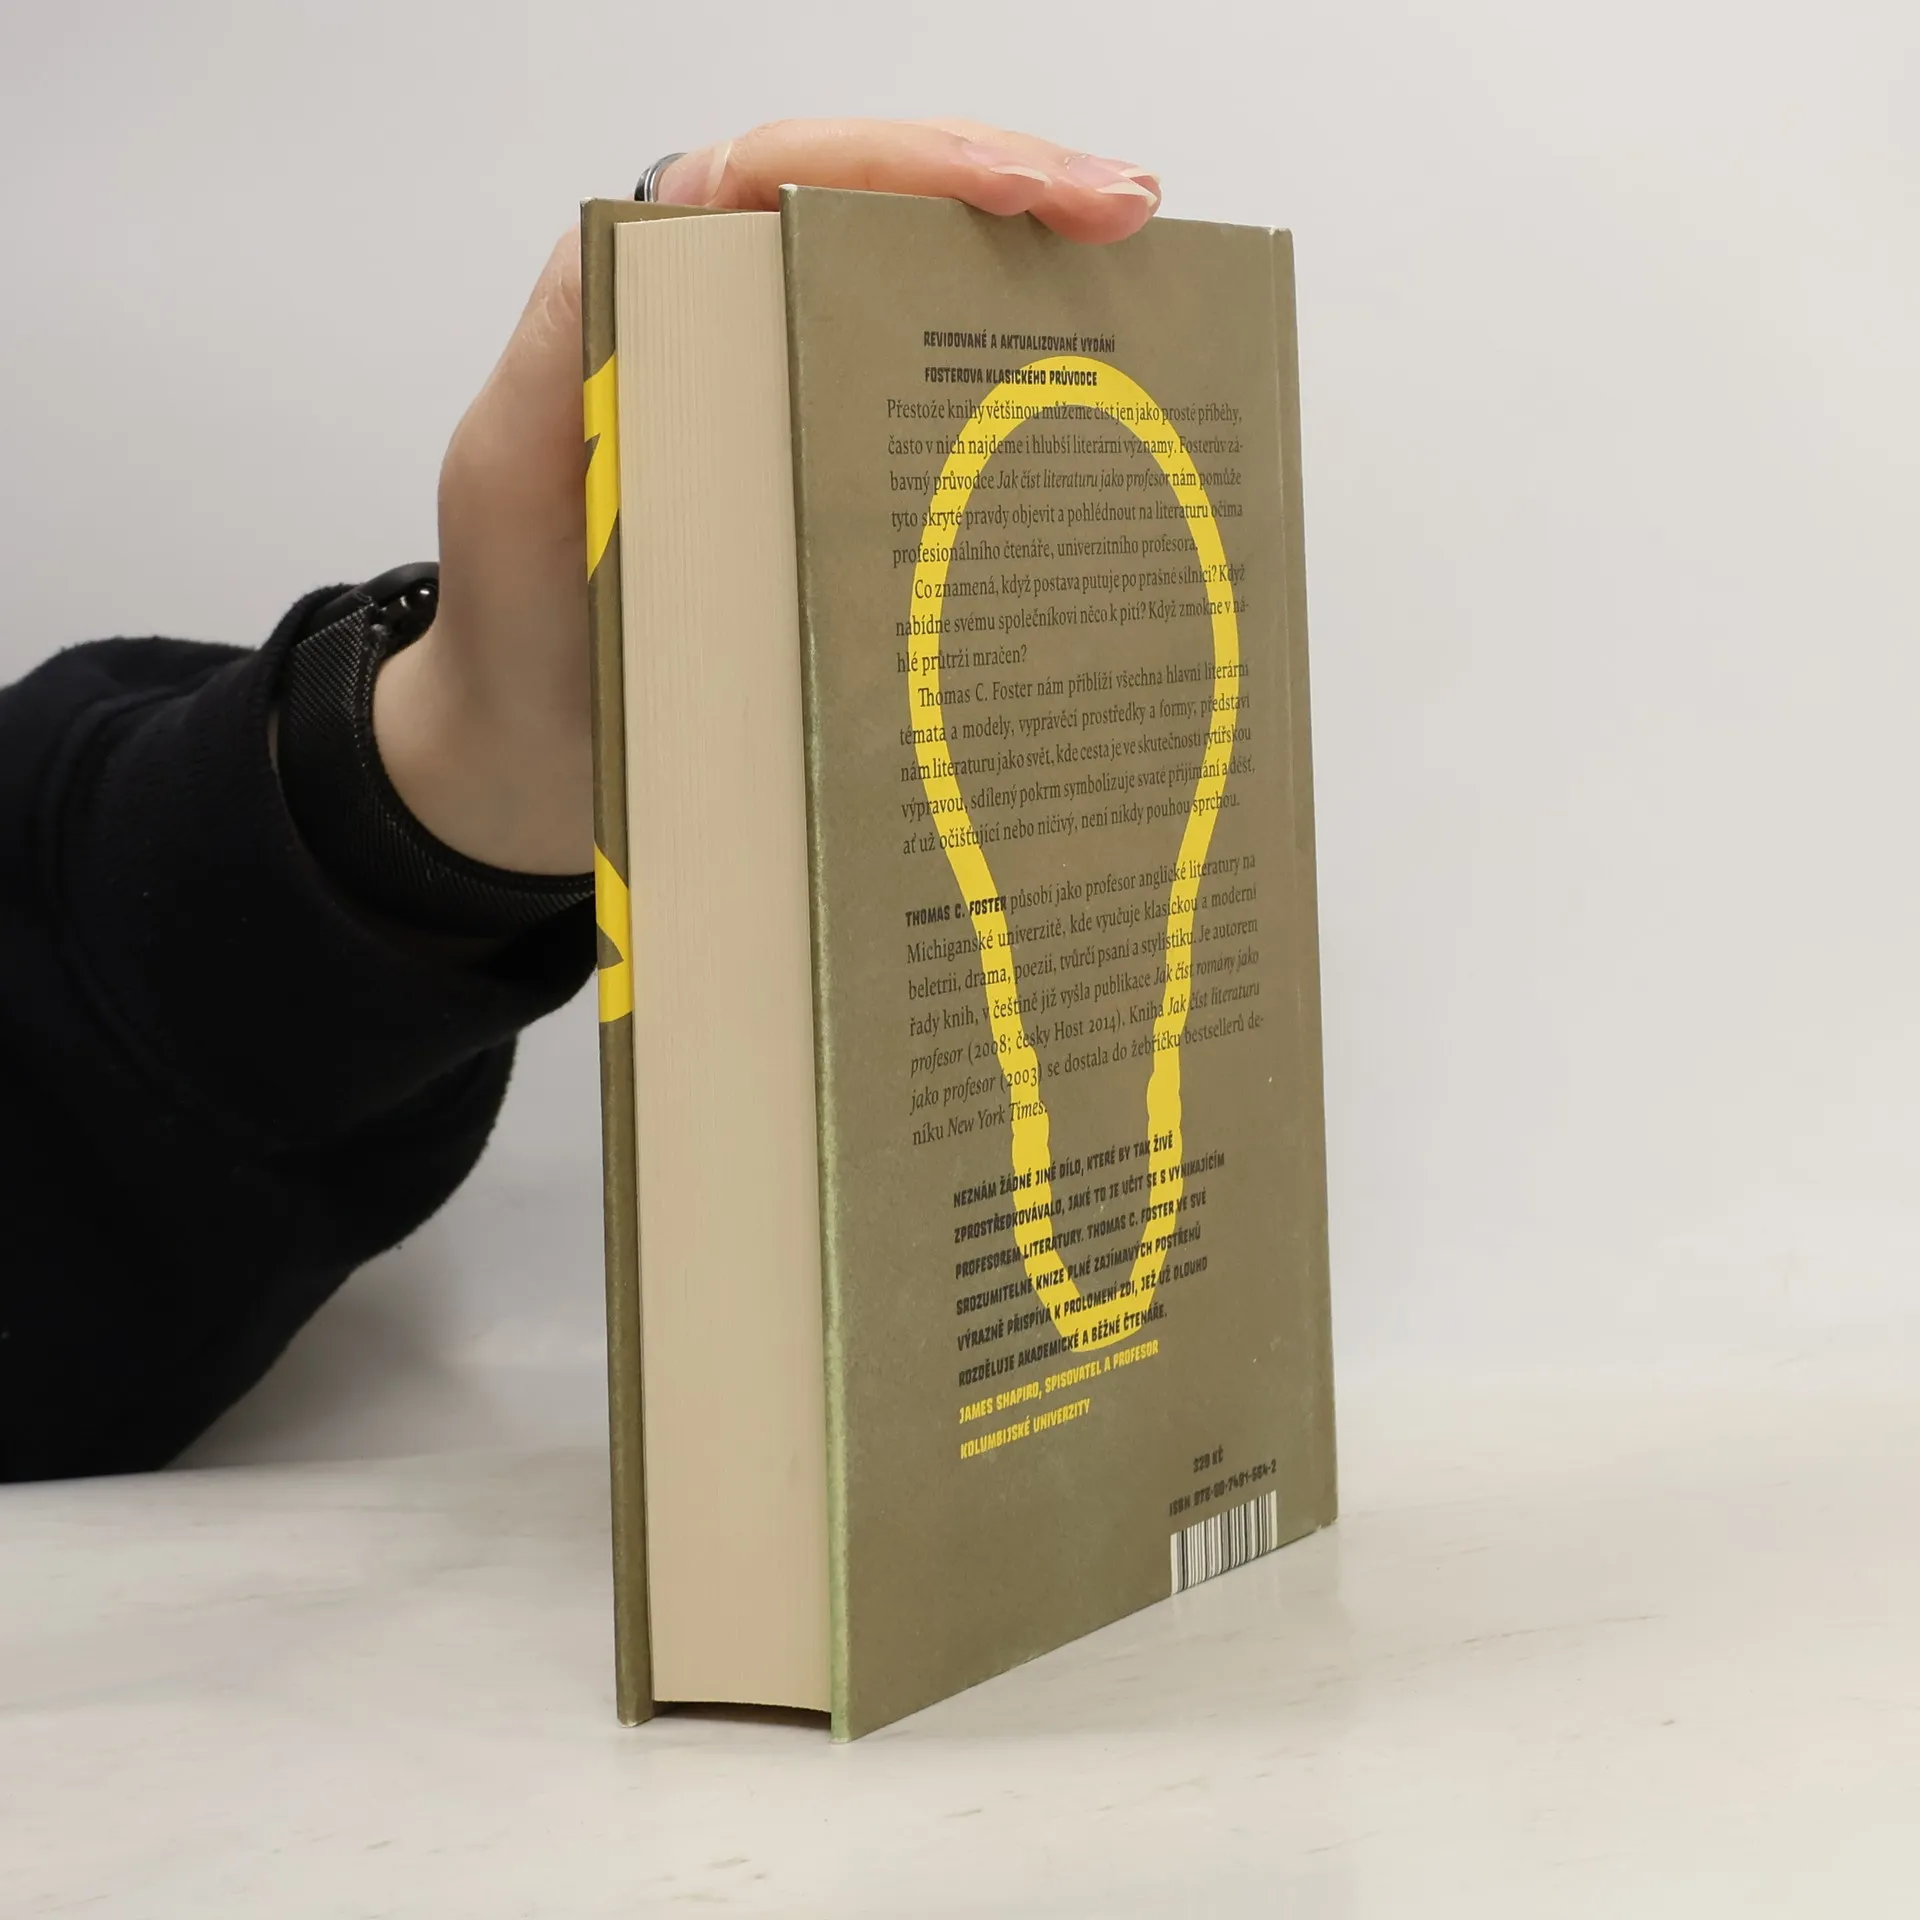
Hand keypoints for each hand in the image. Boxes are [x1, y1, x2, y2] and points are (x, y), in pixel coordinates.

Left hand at [372, 119, 1160, 875]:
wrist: (533, 759)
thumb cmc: (518, 630)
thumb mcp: (515, 478)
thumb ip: (575, 361)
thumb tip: (687, 263)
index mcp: (653, 294)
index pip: (788, 170)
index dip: (917, 162)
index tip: (1032, 193)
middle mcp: (735, 329)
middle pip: (883, 215)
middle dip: (1016, 194)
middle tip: (1129, 216)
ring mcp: (793, 408)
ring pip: (922, 305)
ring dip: (1033, 286)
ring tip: (1143, 281)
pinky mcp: (830, 490)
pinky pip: (926, 423)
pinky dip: (1013, 405)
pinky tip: (1096, 410)